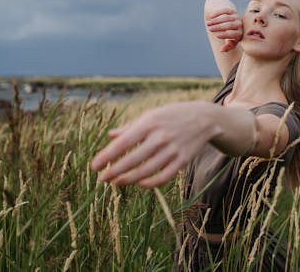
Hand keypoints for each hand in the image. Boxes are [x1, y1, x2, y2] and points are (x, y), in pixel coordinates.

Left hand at [91, 101, 214, 187]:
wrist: (204, 118)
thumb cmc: (172, 115)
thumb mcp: (152, 115)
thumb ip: (131, 126)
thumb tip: (111, 135)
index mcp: (150, 123)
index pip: (124, 142)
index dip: (108, 156)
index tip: (94, 166)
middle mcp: (161, 137)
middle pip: (133, 159)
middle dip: (115, 171)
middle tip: (102, 179)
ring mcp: (173, 150)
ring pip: (147, 171)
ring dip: (129, 179)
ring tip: (116, 182)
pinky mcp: (183, 160)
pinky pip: (164, 176)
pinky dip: (150, 183)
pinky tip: (139, 184)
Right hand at [206, 8, 242, 51]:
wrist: (236, 24)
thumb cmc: (233, 36)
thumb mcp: (232, 42)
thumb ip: (228, 46)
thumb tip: (222, 50)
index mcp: (240, 33)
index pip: (233, 34)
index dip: (225, 35)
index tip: (217, 36)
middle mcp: (240, 24)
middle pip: (229, 25)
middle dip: (219, 27)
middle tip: (210, 29)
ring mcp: (236, 17)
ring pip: (226, 18)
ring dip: (216, 21)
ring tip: (208, 24)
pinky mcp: (232, 11)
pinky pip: (225, 11)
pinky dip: (218, 13)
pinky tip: (211, 17)